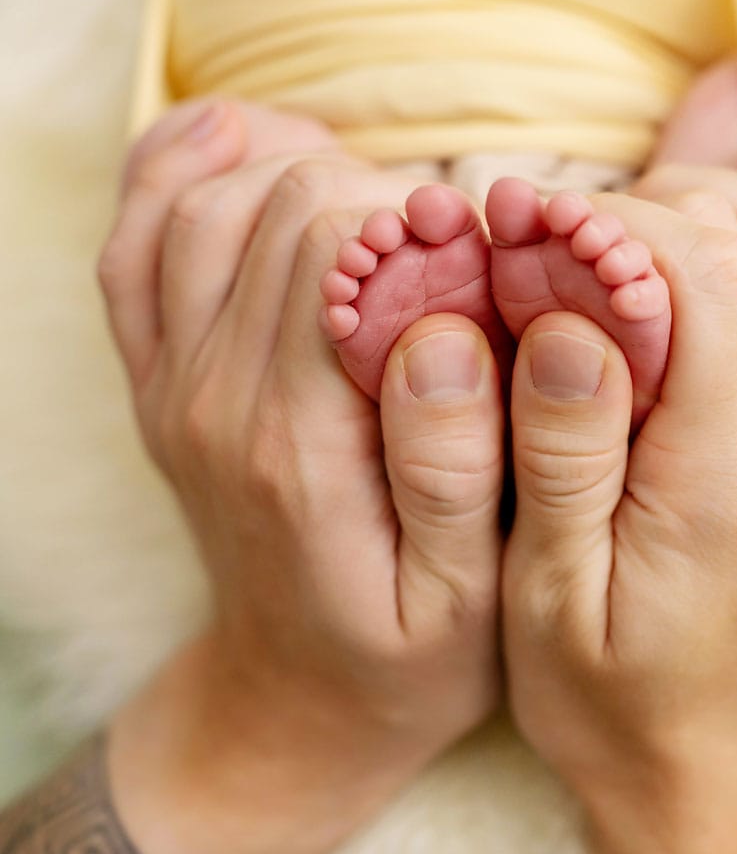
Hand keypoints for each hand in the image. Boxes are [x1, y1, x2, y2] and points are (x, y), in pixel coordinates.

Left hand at [97, 102, 505, 853]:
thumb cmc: (401, 658)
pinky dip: (181, 173)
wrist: (294, 703)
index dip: (422, 221)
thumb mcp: (465, 598)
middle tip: (447, 242)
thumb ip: (455, 468)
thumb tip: (442, 332)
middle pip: (275, 206)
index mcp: (293, 443)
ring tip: (378, 204)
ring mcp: (172, 387)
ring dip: (294, 171)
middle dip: (376, 194)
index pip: (334, 245)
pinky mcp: (162, 385)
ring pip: (199, 202)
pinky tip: (246, 150)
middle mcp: (211, 399)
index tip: (483, 256)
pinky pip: (136, 246)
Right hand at [502, 140, 736, 853]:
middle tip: (538, 229)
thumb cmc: (608, 692)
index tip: (513, 224)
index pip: (694, 270)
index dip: (599, 223)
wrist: (698, 756)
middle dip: (636, 206)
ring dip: (704, 202)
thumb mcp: (549, 594)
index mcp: (731, 461)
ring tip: (607, 217)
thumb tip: (566, 323)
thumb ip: (561, 453)